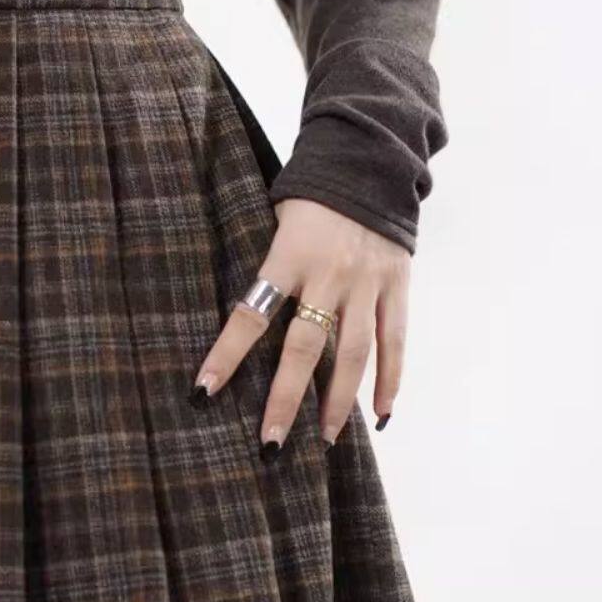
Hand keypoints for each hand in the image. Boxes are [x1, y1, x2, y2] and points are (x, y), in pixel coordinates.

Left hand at [194, 197, 409, 450]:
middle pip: (305, 347)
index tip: (204, 391)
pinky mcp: (397, 285)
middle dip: (286, 398)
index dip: (227, 355)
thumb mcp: (276, 220)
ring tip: (325, 438)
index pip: (251, 314)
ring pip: (354, 353)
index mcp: (289, 256)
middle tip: (272, 442)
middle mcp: (330, 274)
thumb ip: (267, 267)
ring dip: (339, 401)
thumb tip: (242, 317)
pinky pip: (394, 340)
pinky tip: (382, 414)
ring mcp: (367, 283)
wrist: (370, 159)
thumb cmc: (310, 195)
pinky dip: (390, 379)